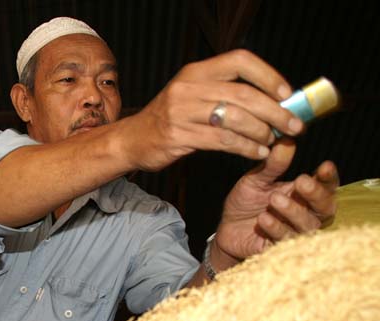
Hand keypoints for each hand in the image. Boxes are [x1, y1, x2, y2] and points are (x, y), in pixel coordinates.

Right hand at [127, 50, 302, 170]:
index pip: (240, 61)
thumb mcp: (192, 95)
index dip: (268, 75)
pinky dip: (246, 148)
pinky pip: (223, 141)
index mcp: (196, 72)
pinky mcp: (179, 136)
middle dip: (275, 111)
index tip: (287, 93)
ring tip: (273, 141)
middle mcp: (188, 88)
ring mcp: (181, 112)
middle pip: (243, 94)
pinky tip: (257, 153)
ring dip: (262, 132)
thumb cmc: (168, 119)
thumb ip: (225, 93)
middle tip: (294, 125)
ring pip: (235, 119)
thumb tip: (273, 101)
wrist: (131, 140)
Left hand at [213, 139, 338, 264]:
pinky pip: (284, 240)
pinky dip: (275, 228)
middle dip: (316, 194)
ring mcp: (294, 231)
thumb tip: (286, 141)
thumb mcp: (256, 180)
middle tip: (301, 182)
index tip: (324, 166)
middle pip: (325, 207)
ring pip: (307, 225)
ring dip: (293, 211)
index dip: (329, 177)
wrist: (226, 228)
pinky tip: (263, 218)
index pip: (326, 186)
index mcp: (303, 194)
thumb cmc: (246, 203)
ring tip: (275, 199)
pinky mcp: (279, 248)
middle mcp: (305, 213)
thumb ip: (272, 165)